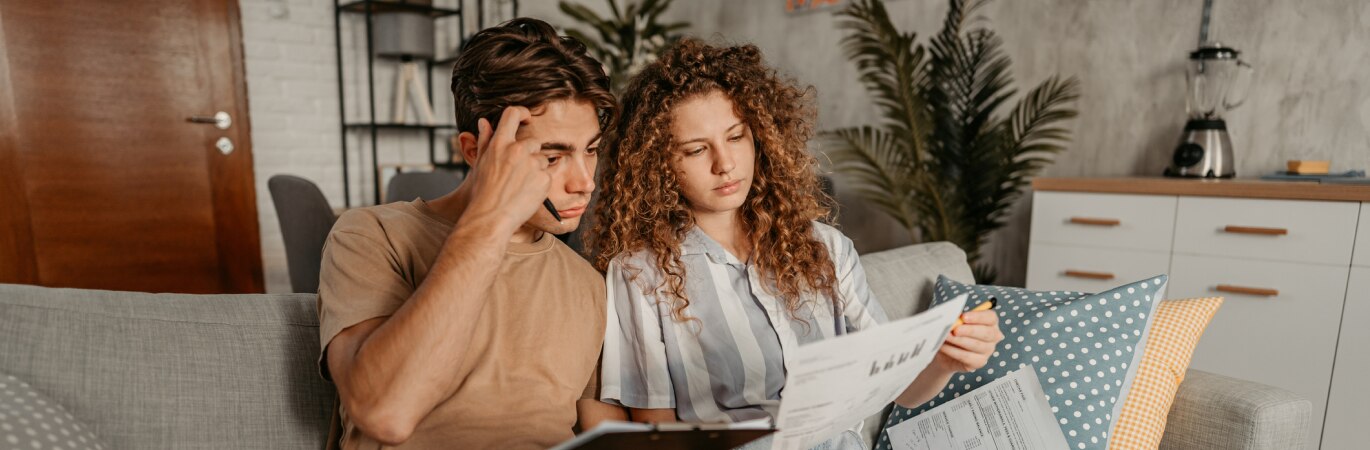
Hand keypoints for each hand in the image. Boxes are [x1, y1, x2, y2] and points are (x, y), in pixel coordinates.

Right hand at [462, 106, 551, 232]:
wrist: (491, 218)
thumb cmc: (482, 192)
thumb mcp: (480, 163)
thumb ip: (485, 140)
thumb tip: (484, 122)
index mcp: (500, 144)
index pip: (513, 114)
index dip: (522, 113)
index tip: (527, 118)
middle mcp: (517, 150)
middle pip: (533, 142)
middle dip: (529, 154)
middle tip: (517, 174)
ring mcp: (532, 164)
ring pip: (541, 160)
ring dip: (535, 170)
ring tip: (520, 186)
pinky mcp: (544, 179)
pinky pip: (547, 175)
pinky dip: (540, 183)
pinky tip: (527, 194)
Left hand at [930, 310, 1003, 373]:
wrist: (946, 352)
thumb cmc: (954, 332)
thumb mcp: (956, 323)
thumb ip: (957, 320)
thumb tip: (953, 320)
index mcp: (990, 322)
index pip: (990, 318)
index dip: (978, 317)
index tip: (963, 317)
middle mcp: (993, 336)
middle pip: (986, 333)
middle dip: (969, 330)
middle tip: (955, 330)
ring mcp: (988, 350)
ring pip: (976, 345)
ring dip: (958, 341)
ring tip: (946, 337)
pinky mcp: (979, 362)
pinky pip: (967, 357)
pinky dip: (953, 351)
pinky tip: (944, 347)